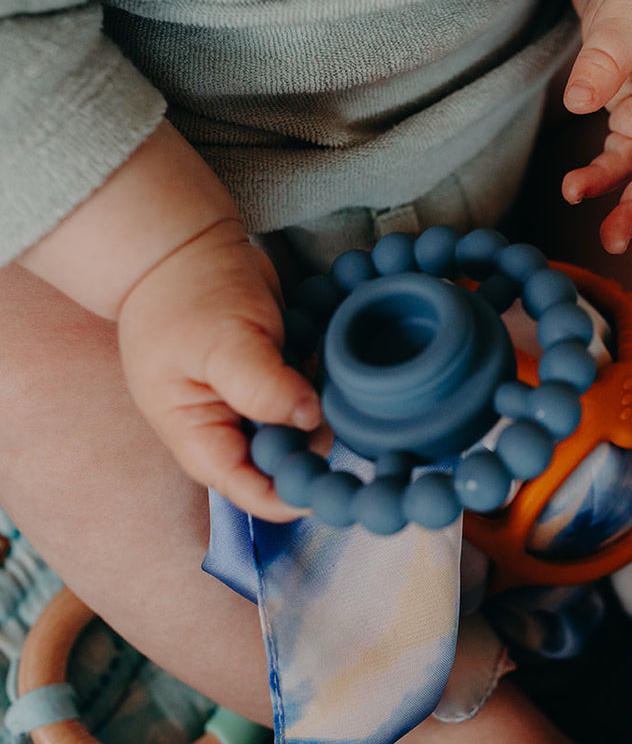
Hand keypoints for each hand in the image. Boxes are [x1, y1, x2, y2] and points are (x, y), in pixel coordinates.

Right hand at [117, 218, 321, 519]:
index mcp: (195, 431)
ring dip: (318, 410)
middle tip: (332, 409)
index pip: (240, 485)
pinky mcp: (272, 377)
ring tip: (320, 370)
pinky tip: (319, 355)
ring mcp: (248, 402)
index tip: (323, 489)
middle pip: (276, 462)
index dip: (281, 497)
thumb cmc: (189, 294)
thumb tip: (310, 419)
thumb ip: (263, 388)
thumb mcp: (223, 343)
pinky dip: (319, 384)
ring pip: (296, 429)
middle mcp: (223, 425)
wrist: (187, 247)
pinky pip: (304, 397)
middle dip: (308, 444)